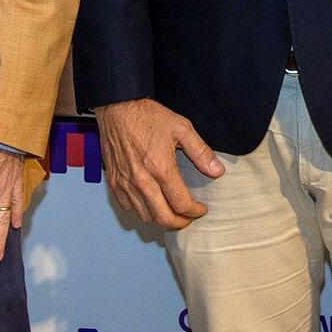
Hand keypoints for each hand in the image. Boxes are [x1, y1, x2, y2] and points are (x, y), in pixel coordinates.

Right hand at [92, 98, 222, 228]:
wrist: (118, 108)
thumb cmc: (149, 117)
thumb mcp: (182, 129)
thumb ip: (201, 152)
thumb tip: (217, 171)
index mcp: (161, 169)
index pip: (181, 204)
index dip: (195, 212)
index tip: (201, 209)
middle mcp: (142, 181)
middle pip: (163, 218)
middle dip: (179, 223)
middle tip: (188, 218)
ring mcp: (126, 183)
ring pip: (144, 216)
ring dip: (160, 217)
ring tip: (171, 210)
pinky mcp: (113, 182)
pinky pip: (127, 207)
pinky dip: (140, 210)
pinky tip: (150, 201)